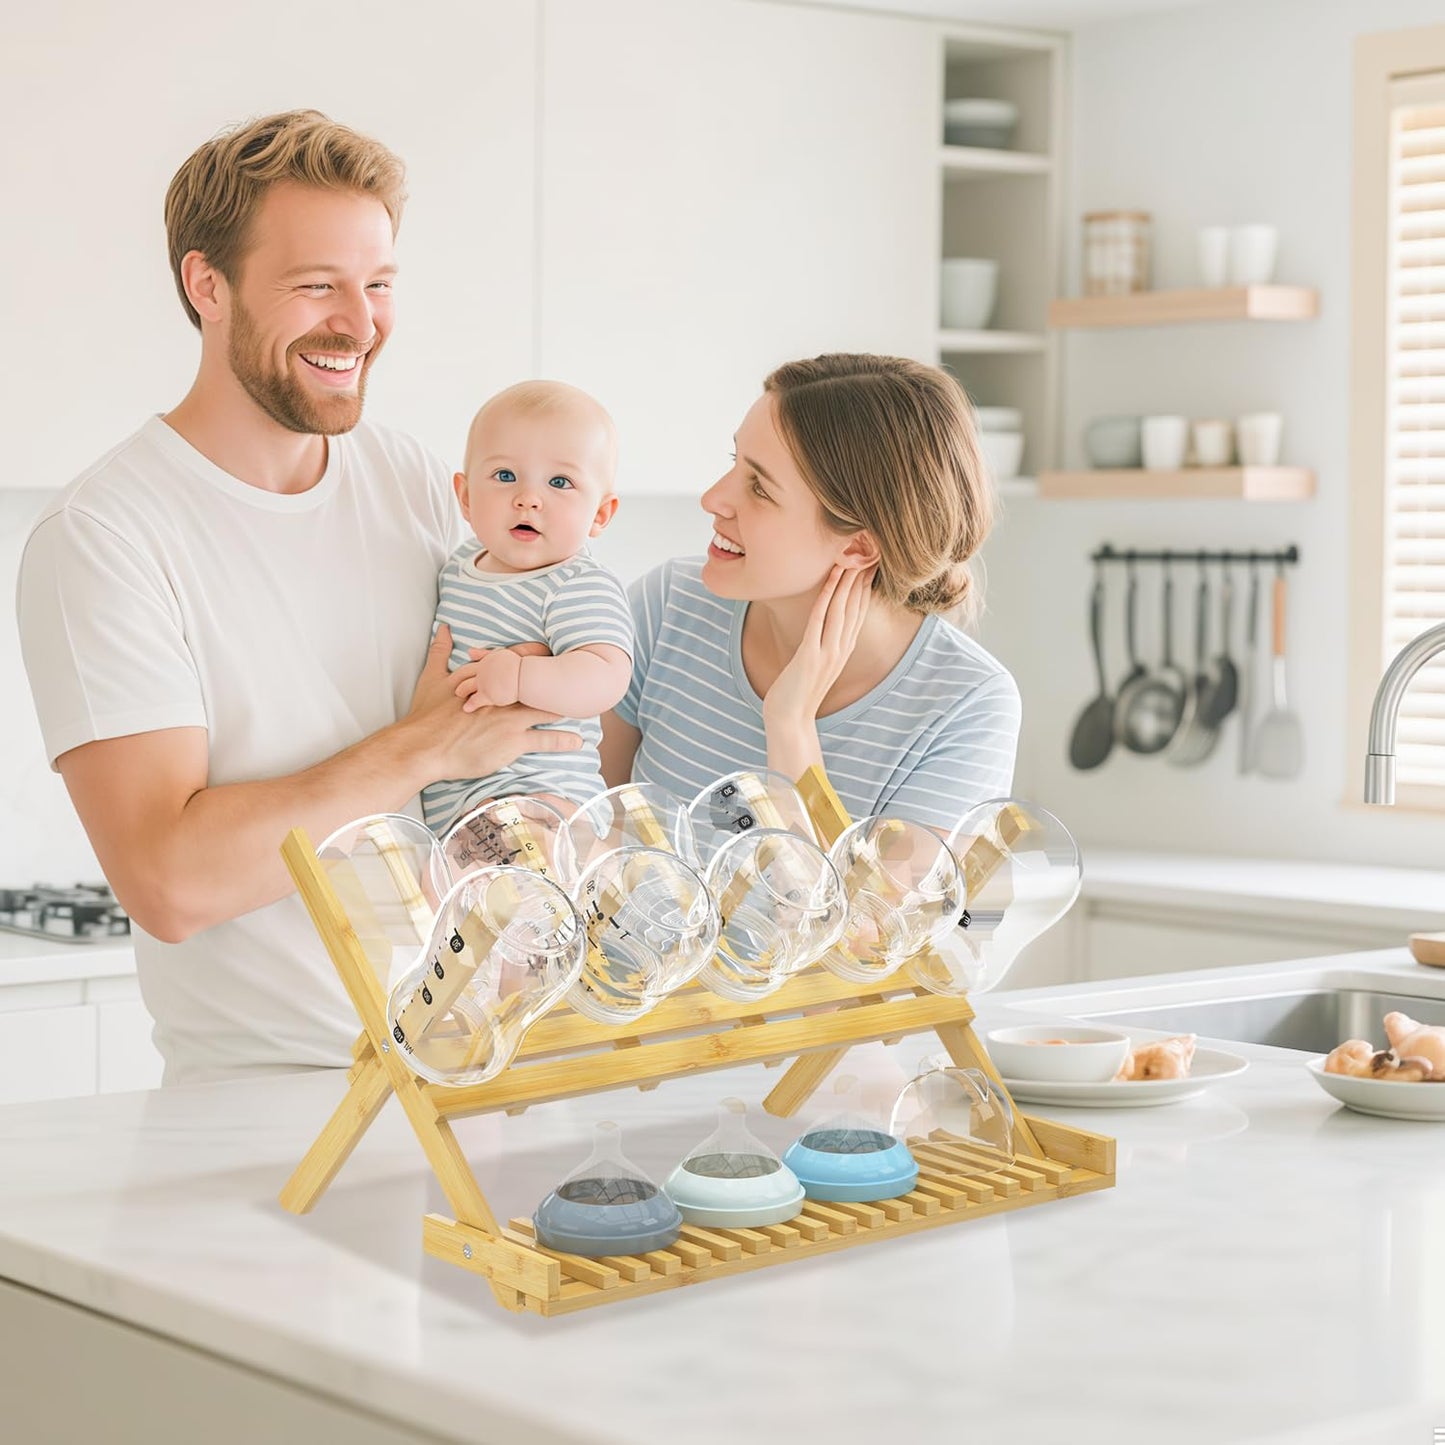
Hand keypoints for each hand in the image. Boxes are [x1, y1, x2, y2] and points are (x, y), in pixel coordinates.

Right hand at [406, 625, 580, 778]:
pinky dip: (563, 740)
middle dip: (560, 681)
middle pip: (539, 683)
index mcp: (487, 678)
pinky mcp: (513, 740)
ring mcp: (510, 717)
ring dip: (567, 709)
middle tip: (583, 680)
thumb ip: (441, 651)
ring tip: (587, 708)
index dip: (537, 660)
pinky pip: (545, 739)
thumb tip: (443, 628)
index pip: (517, 663)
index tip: (554, 656)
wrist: (423, 746)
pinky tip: (578, 742)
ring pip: (547, 709)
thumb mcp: (431, 677)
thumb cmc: (426, 716)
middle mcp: (503, 695)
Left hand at [763, 565, 874, 723]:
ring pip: (841, 609)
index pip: (859, 611)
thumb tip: (817, 627)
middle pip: (855, 606)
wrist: (789, 721)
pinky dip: (826, 597)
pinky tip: (830, 579)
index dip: (865, 586)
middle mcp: (841, 650)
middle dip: (862, 577)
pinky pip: (820, 620)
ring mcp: (828, 653)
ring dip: (847, 581)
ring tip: (851, 556)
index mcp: (843, 650)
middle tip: (869, 550)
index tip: (869, 562)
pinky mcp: (810, 656)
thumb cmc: (796, 692)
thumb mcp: (813, 664)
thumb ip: (820, 645)